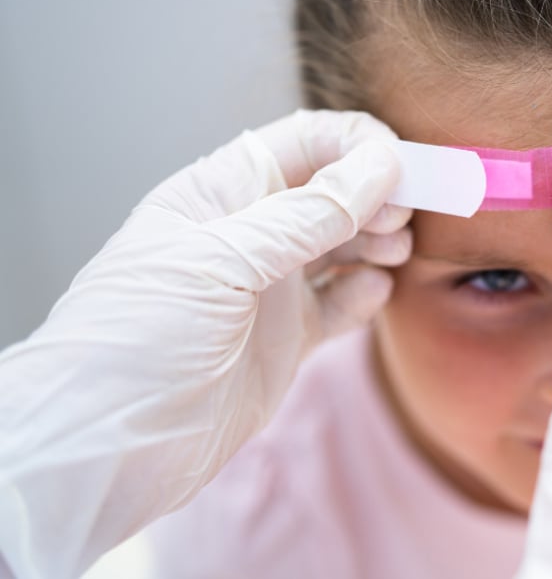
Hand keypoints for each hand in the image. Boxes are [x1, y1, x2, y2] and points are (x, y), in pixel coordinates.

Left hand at [0, 110, 410, 577]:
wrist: (107, 446)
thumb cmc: (135, 338)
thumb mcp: (220, 262)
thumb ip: (304, 216)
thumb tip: (377, 167)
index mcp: (219, 194)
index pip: (303, 144)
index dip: (357, 146)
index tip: (402, 165)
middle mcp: (249, 234)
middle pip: (332, 191)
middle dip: (376, 193)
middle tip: (404, 214)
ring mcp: (269, 288)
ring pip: (343, 243)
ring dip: (377, 239)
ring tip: (395, 250)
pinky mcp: (286, 338)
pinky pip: (340, 302)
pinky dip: (364, 293)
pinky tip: (373, 292)